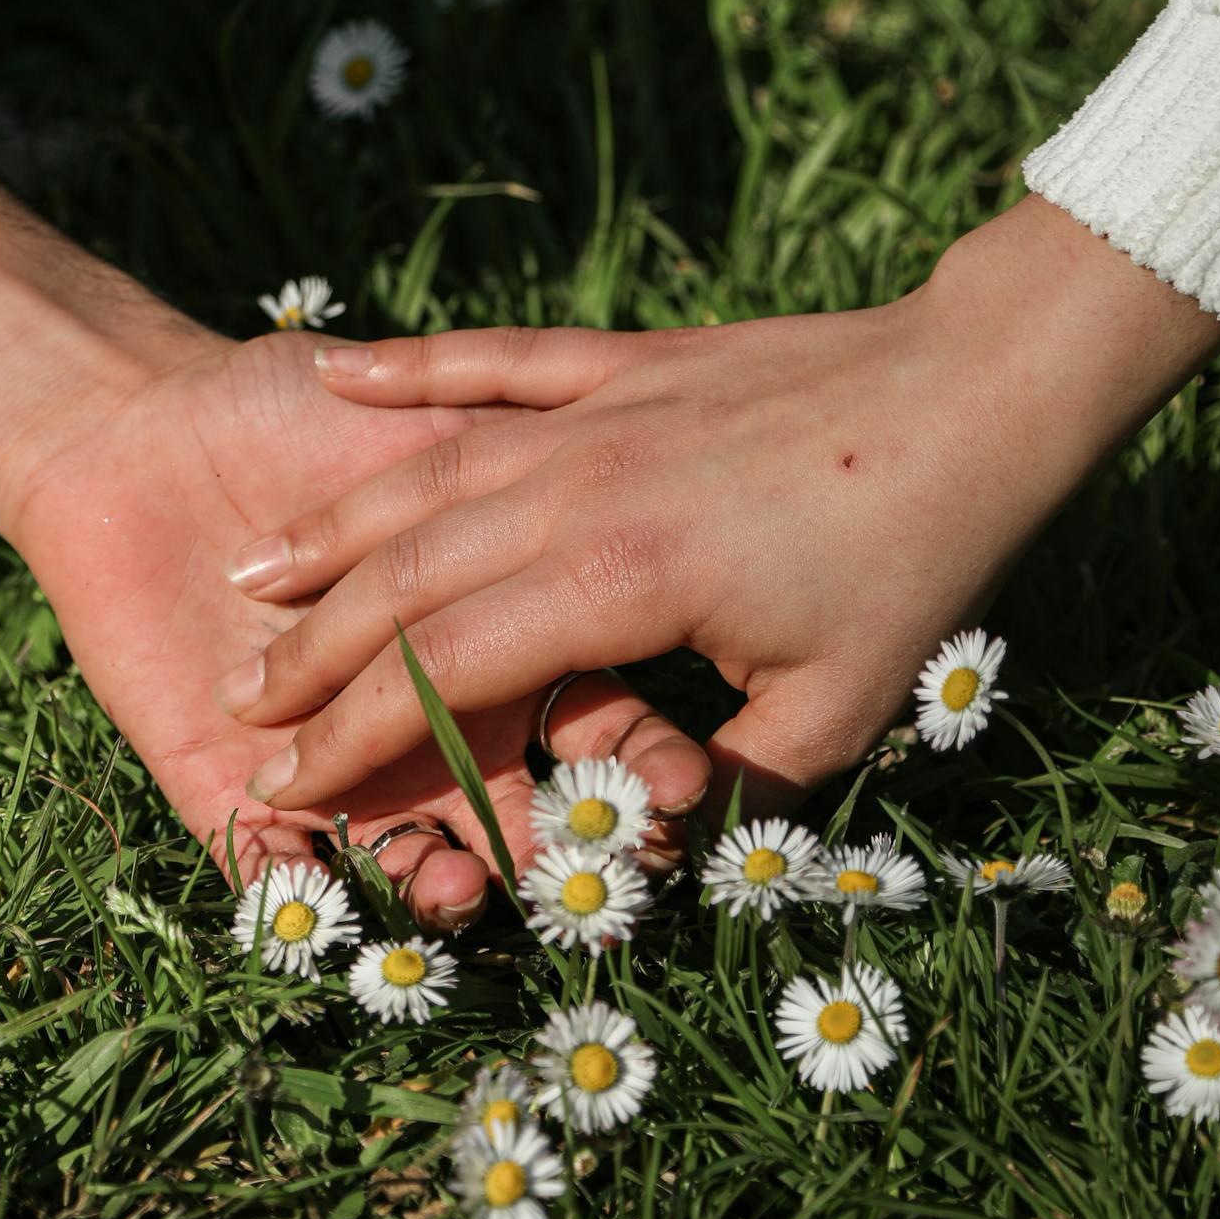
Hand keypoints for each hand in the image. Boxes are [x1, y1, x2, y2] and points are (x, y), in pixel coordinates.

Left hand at [0, 124, 709, 922]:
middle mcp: (433, 724)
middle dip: (557, 855)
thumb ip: (526, 474)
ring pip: (402, 858)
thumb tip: (652, 505)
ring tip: (461, 896)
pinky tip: (318, 893)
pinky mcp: (227, 790)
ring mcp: (336, 767)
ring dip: (435, 891)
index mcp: (500, 641)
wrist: (139, 423)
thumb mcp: (436, 430)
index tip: (691, 790)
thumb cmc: (296, 405)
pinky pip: (268, 870)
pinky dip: (294, 892)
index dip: (643, 763)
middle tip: (599, 885)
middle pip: (513, 814)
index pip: (594, 727)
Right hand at [213, 198, 1219, 813]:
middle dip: (313, 649)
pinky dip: (409, 370)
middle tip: (242, 703)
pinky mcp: (622, 361)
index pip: (444, 671)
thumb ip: (731, 796)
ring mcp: (592, 415)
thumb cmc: (918, 561)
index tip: (285, 788)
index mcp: (615, 584)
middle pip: (405, 578)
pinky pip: (491, 365)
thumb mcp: (840, 713)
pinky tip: (334, 371)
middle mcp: (576, 490)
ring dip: (329, 529)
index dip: (355, 737)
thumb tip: (646, 857)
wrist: (977, 391)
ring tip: (249, 572)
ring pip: (424, 476)